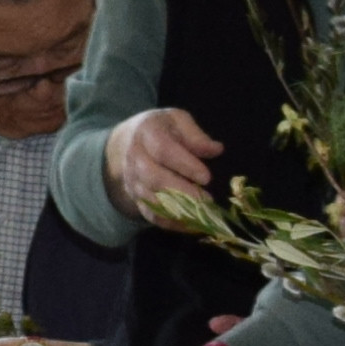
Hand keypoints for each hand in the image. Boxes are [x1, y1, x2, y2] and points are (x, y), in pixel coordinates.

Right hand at [100, 105, 222, 220]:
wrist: (128, 142)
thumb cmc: (161, 129)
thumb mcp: (177, 120)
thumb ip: (195, 135)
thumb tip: (216, 150)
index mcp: (147, 133)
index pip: (163, 150)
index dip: (184, 165)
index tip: (206, 177)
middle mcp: (135, 158)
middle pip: (154, 178)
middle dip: (182, 192)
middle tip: (207, 200)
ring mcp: (133, 180)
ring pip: (151, 200)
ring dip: (178, 210)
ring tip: (202, 215)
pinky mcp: (136, 197)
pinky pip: (151, 214)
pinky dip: (171, 223)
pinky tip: (191, 225)